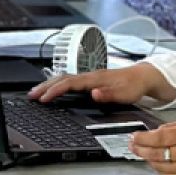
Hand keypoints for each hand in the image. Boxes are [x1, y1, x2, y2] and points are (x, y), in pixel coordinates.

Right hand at [28, 63, 175, 105]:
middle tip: (31, 95)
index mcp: (95, 78)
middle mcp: (90, 76)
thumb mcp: (125, 93)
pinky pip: (70, 81)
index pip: (70, 83)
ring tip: (36, 93)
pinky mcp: (91, 81)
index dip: (55, 90)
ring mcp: (90, 78)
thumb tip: (94, 93)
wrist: (144, 76)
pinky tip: (54, 90)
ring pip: (64, 78)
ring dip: (49, 85)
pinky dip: (58, 85)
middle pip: (62, 78)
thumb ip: (109, 94)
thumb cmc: (135, 85)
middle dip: (45, 86)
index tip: (44, 98)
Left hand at [129, 121, 175, 174]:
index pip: (159, 138)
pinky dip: (160, 170)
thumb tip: (155, 133)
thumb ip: (173, 128)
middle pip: (157, 154)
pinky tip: (156, 164)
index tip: (134, 136)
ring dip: (148, 160)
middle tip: (132, 146)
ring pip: (161, 167)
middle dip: (140, 150)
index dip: (143, 138)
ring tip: (142, 154)